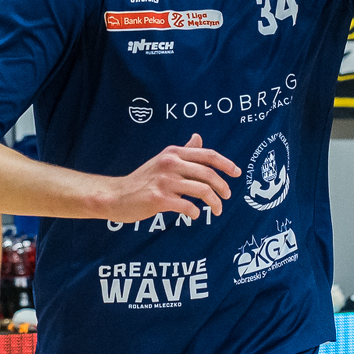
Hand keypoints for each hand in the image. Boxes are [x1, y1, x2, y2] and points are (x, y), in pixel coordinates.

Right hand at [100, 134, 238, 222]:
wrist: (115, 196)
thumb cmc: (142, 180)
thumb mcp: (162, 160)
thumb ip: (183, 152)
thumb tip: (198, 137)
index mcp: (173, 153)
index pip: (207, 154)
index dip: (226, 163)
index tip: (237, 173)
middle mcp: (170, 163)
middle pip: (208, 173)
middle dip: (223, 186)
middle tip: (227, 196)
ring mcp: (164, 181)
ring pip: (202, 190)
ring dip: (214, 202)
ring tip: (217, 210)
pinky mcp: (159, 199)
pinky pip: (187, 206)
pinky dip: (196, 212)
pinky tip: (195, 215)